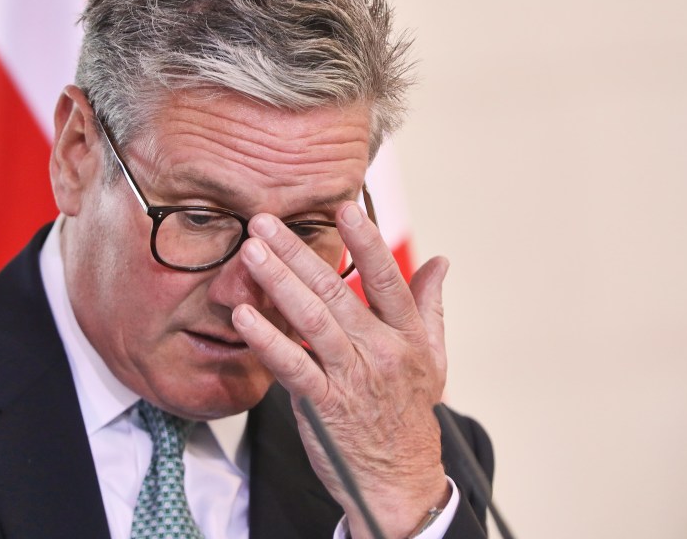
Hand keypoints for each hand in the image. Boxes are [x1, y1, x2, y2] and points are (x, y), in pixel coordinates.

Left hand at [231, 202, 449, 538]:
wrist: (400, 479)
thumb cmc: (409, 411)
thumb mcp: (433, 357)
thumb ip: (430, 304)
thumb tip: (442, 261)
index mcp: (406, 334)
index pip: (386, 279)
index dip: (365, 242)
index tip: (342, 208)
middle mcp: (380, 350)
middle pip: (336, 292)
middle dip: (297, 252)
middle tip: (264, 221)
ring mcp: (352, 377)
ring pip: (312, 320)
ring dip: (278, 283)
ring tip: (251, 253)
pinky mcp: (324, 404)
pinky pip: (292, 366)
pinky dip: (267, 340)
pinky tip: (244, 315)